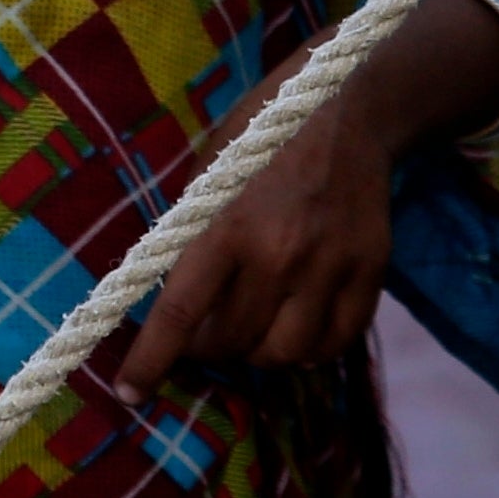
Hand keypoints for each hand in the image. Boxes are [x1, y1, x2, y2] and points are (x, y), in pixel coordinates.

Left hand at [113, 0, 498, 392]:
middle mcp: (279, 253)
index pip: (180, 314)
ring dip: (259, 352)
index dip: (151, 361)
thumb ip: (191, 238)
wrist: (346, 105)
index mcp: (226, 225)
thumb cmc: (261, 136)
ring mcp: (329, 265)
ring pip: (284, 354)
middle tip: (204, 334)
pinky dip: (309, 349)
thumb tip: (168, 304)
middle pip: (232, 342)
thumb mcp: (209, 174)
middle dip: (208, 348)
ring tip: (252, 328)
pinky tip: (296, 327)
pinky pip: (334, 343)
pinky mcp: (369, 271)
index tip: (130, 392)